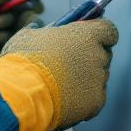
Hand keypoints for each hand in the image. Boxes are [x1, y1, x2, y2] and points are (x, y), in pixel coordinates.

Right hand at [0, 19, 118, 130]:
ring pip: (98, 77)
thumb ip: (42, 31)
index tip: (90, 38)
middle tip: (69, 64)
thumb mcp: (29, 36)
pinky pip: (95, 97)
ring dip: (85, 79)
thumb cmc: (24, 61)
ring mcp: (98, 80)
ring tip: (61, 85)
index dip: (100, 35)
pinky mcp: (96, 101)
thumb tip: (39, 28)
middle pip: (102, 55)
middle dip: (89, 58)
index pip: (108, 30)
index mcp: (86, 34)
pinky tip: (66, 99)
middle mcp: (97, 56)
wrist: (22, 93)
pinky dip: (84, 98)